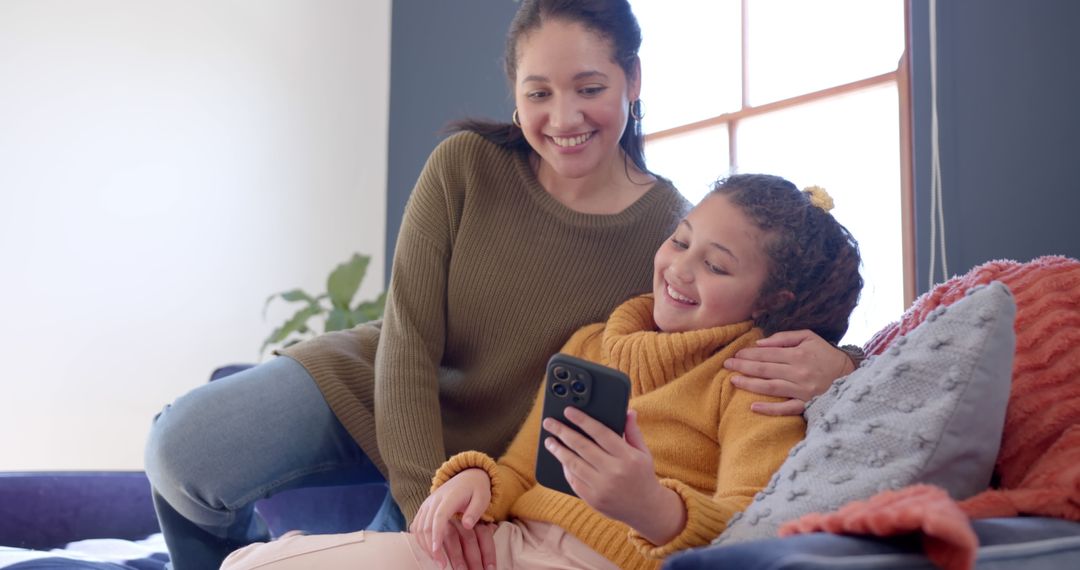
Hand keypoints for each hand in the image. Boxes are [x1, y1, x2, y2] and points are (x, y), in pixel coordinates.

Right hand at [411, 469, 495, 568]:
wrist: (467, 476)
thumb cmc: (477, 490)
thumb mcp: (482, 498)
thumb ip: (475, 511)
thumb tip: (467, 525)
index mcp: (450, 497)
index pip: (439, 516)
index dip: (436, 534)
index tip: (437, 551)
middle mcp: (434, 500)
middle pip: (426, 525)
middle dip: (430, 546)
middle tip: (440, 563)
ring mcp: (427, 503)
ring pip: (419, 527)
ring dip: (424, 545)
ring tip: (436, 560)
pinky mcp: (424, 508)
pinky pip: (417, 525)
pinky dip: (420, 539)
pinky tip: (428, 550)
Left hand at [543, 408, 685, 543]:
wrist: (646, 509)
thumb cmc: (642, 475)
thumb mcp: (643, 452)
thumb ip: (633, 431)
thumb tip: (628, 411)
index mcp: (627, 456)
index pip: (600, 433)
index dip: (582, 420)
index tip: (568, 411)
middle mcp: (614, 471)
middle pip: (582, 447)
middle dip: (562, 432)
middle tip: (549, 422)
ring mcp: (602, 487)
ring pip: (574, 464)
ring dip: (558, 450)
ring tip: (549, 441)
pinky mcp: (593, 499)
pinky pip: (574, 480)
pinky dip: (565, 468)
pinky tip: (560, 459)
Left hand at [725, 330, 853, 415]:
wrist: (851, 376)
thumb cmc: (826, 355)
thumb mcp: (809, 337)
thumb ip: (785, 338)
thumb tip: (760, 343)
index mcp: (799, 354)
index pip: (767, 354)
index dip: (749, 354)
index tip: (735, 355)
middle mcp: (799, 372)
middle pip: (765, 370)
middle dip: (743, 367)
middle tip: (726, 365)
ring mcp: (802, 391)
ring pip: (770, 387)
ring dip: (750, 384)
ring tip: (733, 380)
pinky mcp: (807, 405)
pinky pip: (786, 409)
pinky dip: (769, 409)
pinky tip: (753, 407)